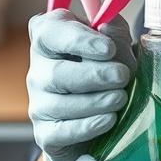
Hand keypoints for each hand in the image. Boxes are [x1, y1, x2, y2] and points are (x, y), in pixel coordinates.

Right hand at [26, 9, 135, 160]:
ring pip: (60, 104)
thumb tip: (107, 27)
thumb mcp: (117, 47)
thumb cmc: (108, 72)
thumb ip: (115, 34)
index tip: (108, 48)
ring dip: (95, 101)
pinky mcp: (45, 133)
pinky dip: (87, 126)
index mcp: (49, 38)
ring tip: (120, 98)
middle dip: (93, 74)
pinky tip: (108, 119)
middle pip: (57, 73)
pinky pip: (61, 131)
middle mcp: (37, 69)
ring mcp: (38, 103)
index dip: (79, 40)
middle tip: (122, 76)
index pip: (50, 32)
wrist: (102, 116)